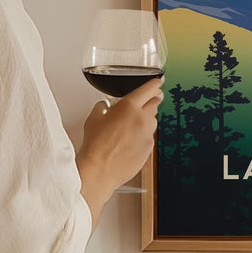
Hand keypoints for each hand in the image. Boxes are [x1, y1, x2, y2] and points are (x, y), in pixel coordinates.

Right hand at [77, 78, 162, 224]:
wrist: (100, 170)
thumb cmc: (95, 146)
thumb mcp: (93, 119)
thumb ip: (102, 108)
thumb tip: (104, 106)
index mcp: (129, 106)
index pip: (149, 89)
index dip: (155, 84)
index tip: (158, 83)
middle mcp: (142, 119)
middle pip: (155, 103)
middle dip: (152, 100)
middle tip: (147, 101)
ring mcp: (148, 135)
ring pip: (153, 121)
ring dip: (147, 119)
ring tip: (132, 125)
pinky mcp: (149, 149)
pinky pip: (149, 137)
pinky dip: (143, 136)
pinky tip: (130, 141)